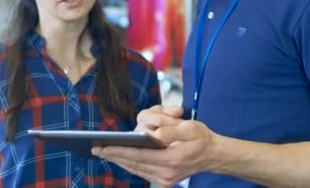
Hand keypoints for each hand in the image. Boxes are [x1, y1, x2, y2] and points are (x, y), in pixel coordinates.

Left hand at [92, 106, 218, 186]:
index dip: (118, 150)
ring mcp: (165, 179)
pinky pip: (142, 172)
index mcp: (172, 158)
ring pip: (136, 169)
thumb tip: (153, 132)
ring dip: (120, 160)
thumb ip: (171, 128)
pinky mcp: (165, 181)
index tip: (102, 146)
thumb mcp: (190, 126)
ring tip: (103, 151)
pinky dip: (130, 164)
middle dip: (113, 155)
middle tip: (95, 148)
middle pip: (133, 163)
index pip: (138, 154)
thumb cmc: (201, 137)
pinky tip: (120, 157)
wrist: (214, 156)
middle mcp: (167, 173)